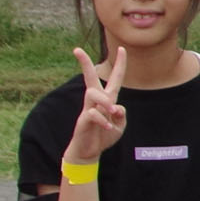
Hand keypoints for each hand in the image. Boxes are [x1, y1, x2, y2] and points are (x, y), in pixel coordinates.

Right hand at [65, 46, 127, 161]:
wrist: (90, 151)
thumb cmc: (104, 136)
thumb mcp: (119, 126)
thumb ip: (122, 115)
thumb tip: (116, 107)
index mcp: (108, 100)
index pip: (115, 79)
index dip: (120, 64)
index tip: (122, 49)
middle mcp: (96, 101)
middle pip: (90, 78)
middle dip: (84, 63)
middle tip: (76, 49)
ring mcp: (88, 109)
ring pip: (93, 93)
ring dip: (105, 102)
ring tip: (112, 113)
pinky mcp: (83, 120)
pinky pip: (92, 114)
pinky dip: (102, 121)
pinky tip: (107, 128)